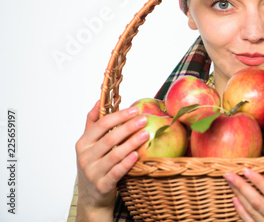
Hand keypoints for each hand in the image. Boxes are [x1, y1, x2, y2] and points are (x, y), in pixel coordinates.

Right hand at [75, 101, 148, 220]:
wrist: (91, 197)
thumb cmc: (94, 165)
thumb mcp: (89, 144)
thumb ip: (93, 122)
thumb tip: (99, 100)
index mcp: (82, 143)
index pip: (101, 124)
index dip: (119, 115)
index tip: (135, 109)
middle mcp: (85, 157)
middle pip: (109, 138)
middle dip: (128, 127)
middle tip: (144, 119)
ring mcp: (92, 172)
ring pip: (114, 154)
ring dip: (131, 143)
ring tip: (146, 134)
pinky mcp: (102, 185)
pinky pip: (116, 172)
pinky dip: (127, 163)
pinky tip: (137, 155)